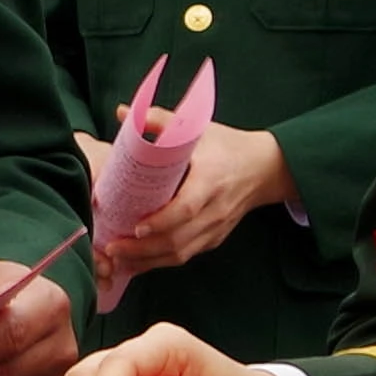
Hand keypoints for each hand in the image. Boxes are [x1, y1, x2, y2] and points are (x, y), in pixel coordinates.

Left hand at [99, 119, 293, 280]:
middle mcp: (215, 209)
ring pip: (180, 254)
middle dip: (143, 249)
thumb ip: (160, 121)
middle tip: (112, 248)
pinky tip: (136, 262)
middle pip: (178, 239)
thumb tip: (122, 113)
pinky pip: (185, 256)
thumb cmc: (227, 146)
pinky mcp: (214, 238)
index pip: (187, 207)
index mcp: (211, 179)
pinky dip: (159, 262)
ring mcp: (216, 227)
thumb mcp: (199, 128)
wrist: (264, 168)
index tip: (136, 227)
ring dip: (147, 261)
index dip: (162, 221)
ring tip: (117, 258)